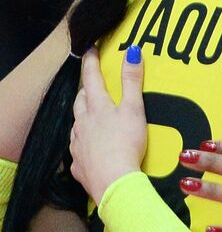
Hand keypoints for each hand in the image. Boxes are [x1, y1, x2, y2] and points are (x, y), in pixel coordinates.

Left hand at [69, 47, 147, 200]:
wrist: (114, 181)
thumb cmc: (126, 144)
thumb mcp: (134, 109)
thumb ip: (132, 81)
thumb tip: (133, 52)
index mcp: (97, 108)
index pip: (92, 78)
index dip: (91, 62)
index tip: (90, 49)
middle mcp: (83, 123)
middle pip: (81, 101)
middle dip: (86, 90)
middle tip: (92, 85)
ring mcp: (78, 144)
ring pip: (77, 124)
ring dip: (84, 117)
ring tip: (92, 116)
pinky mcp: (79, 163)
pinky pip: (78, 148)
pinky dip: (83, 143)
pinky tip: (91, 147)